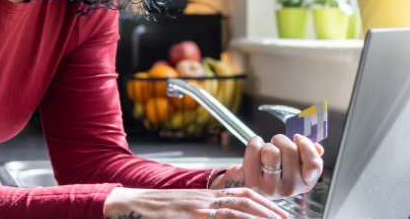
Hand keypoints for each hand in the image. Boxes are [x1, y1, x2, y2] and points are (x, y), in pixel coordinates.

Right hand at [102, 187, 286, 218]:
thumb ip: (206, 211)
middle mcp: (204, 200)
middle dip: (269, 212)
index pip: (243, 193)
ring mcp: (196, 210)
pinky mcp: (188, 217)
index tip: (281, 212)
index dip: (265, 202)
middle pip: (244, 201)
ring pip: (234, 212)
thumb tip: (224, 215)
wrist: (127, 206)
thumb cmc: (156, 211)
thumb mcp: (187, 207)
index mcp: (206, 196)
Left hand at [213, 134, 324, 199]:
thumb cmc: (274, 171)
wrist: (249, 183)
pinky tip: (255, 150)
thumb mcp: (295, 166)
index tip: (298, 138)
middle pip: (290, 151)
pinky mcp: (253, 182)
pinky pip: (254, 149)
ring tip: (266, 151)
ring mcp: (271, 188)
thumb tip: (317, 147)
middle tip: (277, 143)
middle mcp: (289, 188)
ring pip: (272, 151)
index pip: (314, 164)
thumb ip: (309, 155)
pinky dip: (254, 142)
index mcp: (305, 183)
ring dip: (268, 144)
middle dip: (282, 140)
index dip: (306, 146)